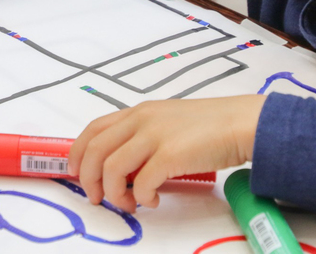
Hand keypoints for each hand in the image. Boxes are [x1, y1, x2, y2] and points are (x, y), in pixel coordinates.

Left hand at [68, 96, 265, 212]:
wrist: (239, 123)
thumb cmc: (207, 126)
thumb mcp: (166, 122)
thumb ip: (142, 136)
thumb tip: (122, 166)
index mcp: (138, 112)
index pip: (94, 128)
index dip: (78, 151)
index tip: (75, 172)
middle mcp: (141, 120)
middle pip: (95, 150)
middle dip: (88, 179)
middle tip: (97, 197)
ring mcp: (154, 136)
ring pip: (111, 168)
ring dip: (114, 193)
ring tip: (129, 204)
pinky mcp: (170, 155)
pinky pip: (141, 183)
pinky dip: (141, 197)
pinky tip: (152, 200)